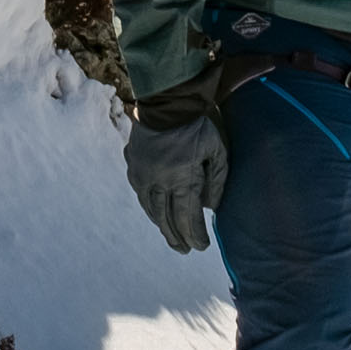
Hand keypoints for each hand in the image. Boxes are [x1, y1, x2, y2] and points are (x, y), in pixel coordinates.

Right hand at [126, 93, 228, 253]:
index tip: (201, 247)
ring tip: (172, 237)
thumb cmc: (197, 125)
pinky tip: (156, 214)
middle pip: (167, 219)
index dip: (194, 235)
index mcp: (181, 179)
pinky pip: (141, 194)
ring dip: (162, 226)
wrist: (165, 100)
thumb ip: (217, 180)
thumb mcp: (217, 150)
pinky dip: (150, 208)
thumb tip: (213, 208)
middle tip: (185, 250)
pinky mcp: (133, 166)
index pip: (188, 217)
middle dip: (178, 237)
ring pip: (151, 210)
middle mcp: (158, 181)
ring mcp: (142, 174)